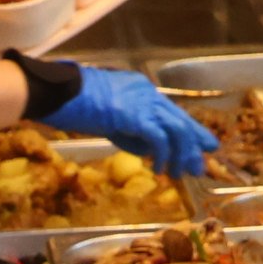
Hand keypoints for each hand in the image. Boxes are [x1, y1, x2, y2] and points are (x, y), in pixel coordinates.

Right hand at [42, 65, 219, 175]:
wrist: (57, 92)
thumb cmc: (73, 104)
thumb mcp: (107, 119)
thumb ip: (129, 132)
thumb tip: (147, 151)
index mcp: (141, 90)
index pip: (172, 112)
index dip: (191, 130)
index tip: (205, 145)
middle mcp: (147, 93)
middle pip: (180, 120)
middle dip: (193, 146)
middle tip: (200, 167)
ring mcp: (142, 102)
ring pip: (176, 130)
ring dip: (181, 155)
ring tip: (180, 174)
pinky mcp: (135, 115)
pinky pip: (159, 139)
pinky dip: (163, 156)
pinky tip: (159, 169)